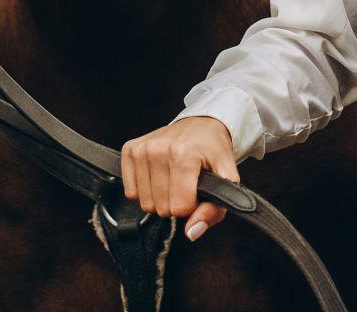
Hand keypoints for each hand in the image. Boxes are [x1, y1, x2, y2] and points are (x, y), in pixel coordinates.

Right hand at [120, 115, 239, 240]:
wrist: (200, 124)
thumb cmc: (213, 151)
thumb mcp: (227, 178)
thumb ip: (214, 210)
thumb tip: (192, 232)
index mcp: (184, 154)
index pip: (180, 207)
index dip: (192, 206)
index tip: (197, 190)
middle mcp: (159, 149)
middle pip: (161, 208)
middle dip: (175, 203)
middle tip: (186, 184)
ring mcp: (142, 149)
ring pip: (145, 203)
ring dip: (160, 198)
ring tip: (173, 179)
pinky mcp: (130, 150)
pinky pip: (130, 192)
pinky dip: (145, 190)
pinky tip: (158, 176)